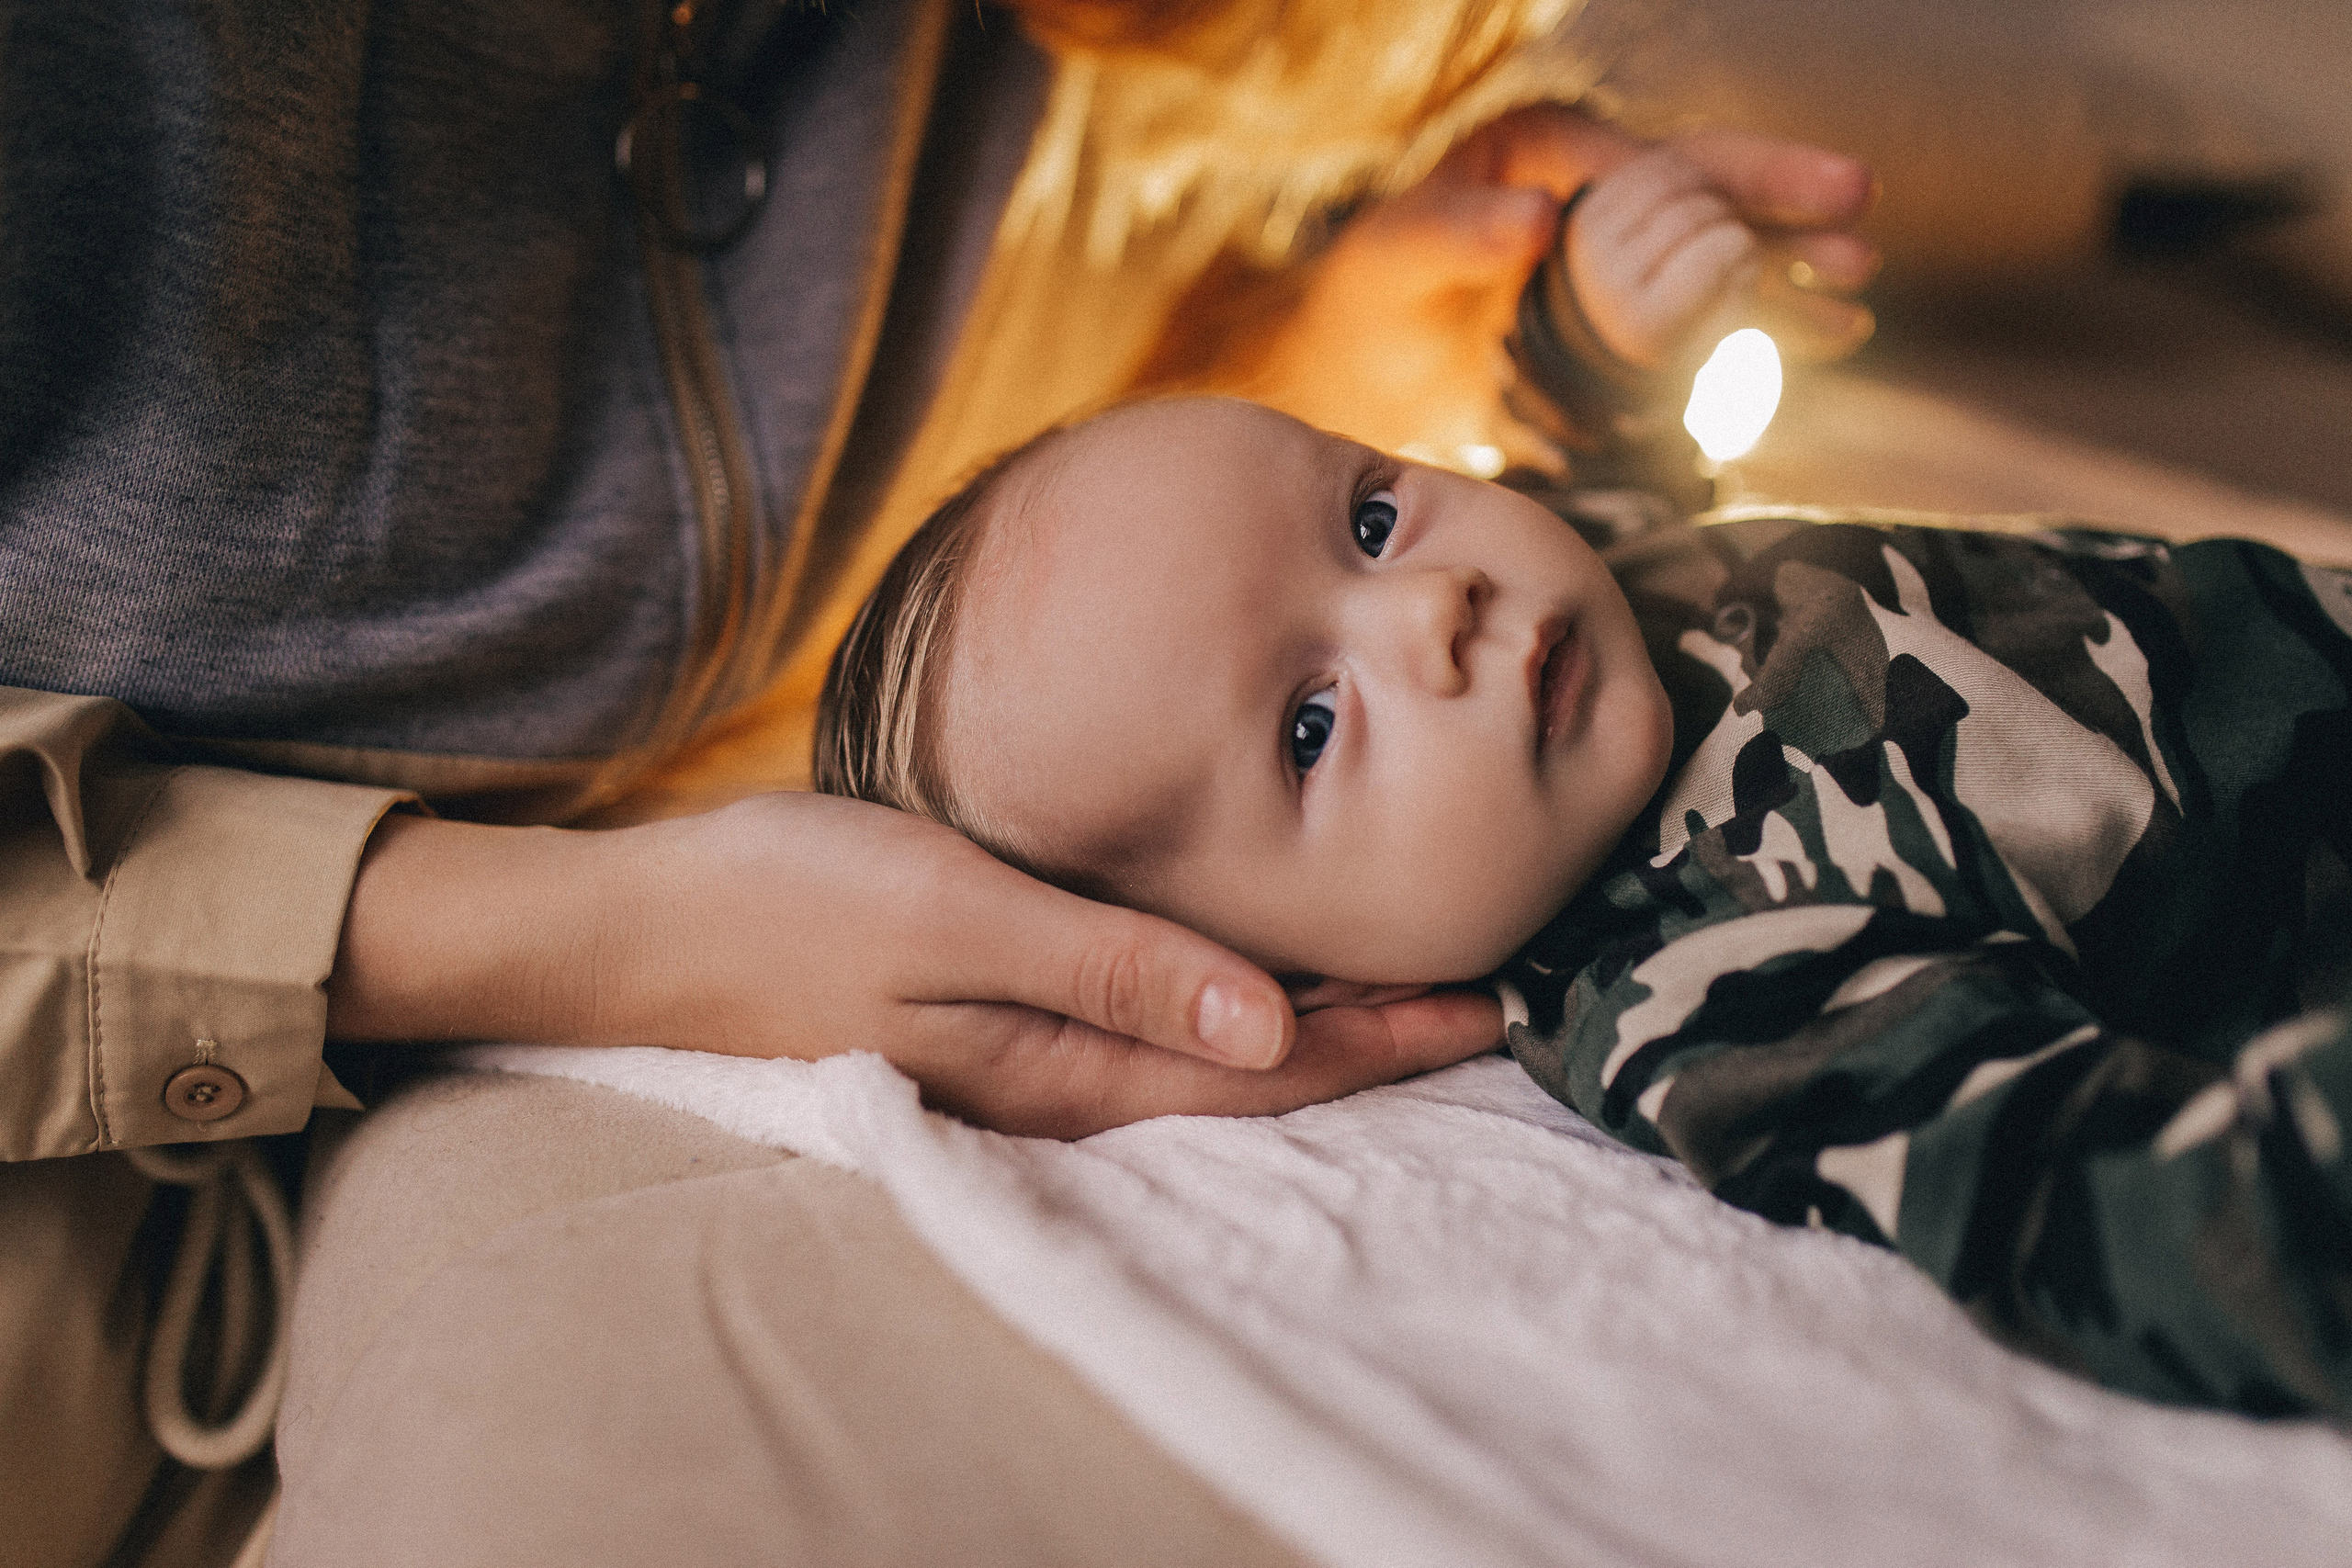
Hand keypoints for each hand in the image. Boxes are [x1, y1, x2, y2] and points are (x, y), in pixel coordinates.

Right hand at [327, 796, 1502, 1138]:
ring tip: (1400, 976)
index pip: (1261, 1070)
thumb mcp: (957, 917)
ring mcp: (1021, 1046)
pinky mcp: (990, 1004)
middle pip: (1249, 1067)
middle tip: (1488, 990)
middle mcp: (1057, 1072)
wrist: (641, 925)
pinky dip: (1221, 992)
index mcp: (1062, 1064)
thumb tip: (1270, 1031)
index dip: (1382, 1039)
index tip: (1490, 1003)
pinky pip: (1139, 1014)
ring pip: (1201, 1046)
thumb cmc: (788, 903)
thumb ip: (1113, 972)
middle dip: (1373, 1036)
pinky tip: (1245, 960)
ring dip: (1307, 1018)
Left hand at [1235, 106, 1875, 457]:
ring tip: (1850, 316)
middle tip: (1858, 253)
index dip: (1758, 177)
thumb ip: (1458, 232)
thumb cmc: (1361, 302)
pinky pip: (1690, 335)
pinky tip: (1795, 363)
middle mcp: (1594, 205)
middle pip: (1714, 207)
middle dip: (1791, 229)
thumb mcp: (1397, 256)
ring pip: (1714, 272)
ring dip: (1783, 293)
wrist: (1344, 382)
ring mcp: (1607, 274)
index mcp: (1555, 158)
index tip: (1830, 193)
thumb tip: (1535, 218)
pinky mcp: (1607, 339)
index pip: (1673, 161)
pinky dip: (1742, 347)